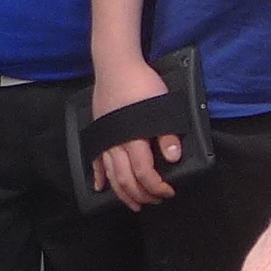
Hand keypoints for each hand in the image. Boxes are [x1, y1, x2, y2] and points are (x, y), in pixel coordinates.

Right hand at [89, 60, 182, 210]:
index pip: (144, 173)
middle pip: (126, 179)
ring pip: (111, 175)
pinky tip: (100, 187)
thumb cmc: (141, 83)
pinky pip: (96, 161)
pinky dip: (98, 176)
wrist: (115, 67)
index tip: (169, 191)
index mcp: (133, 138)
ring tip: (133, 203)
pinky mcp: (99, 133)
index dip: (156, 186)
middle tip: (155, 200)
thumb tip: (174, 158)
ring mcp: (105, 139)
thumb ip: (168, 134)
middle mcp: (116, 143)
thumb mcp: (162, 106)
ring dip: (122, 192)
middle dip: (141, 194)